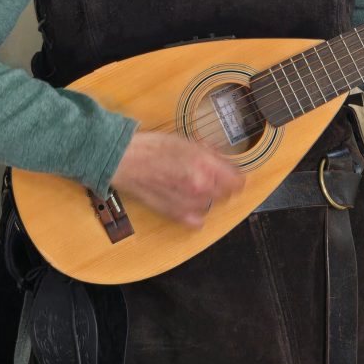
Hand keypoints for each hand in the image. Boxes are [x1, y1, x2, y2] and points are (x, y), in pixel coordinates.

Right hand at [111, 130, 244, 227]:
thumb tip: (225, 162)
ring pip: (211, 206)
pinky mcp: (175, 214)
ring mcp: (188, 203)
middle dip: (222, 185)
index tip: (234, 175)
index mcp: (204, 164)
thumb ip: (210, 154)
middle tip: (210, 176)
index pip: (237, 181)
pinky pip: (197, 221)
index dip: (237, 177)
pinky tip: (190, 202)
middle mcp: (199, 186)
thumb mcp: (187, 141)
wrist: (126, 160)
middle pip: (226, 194)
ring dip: (207, 197)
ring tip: (193, 185)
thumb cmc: (153, 147)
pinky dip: (196, 214)